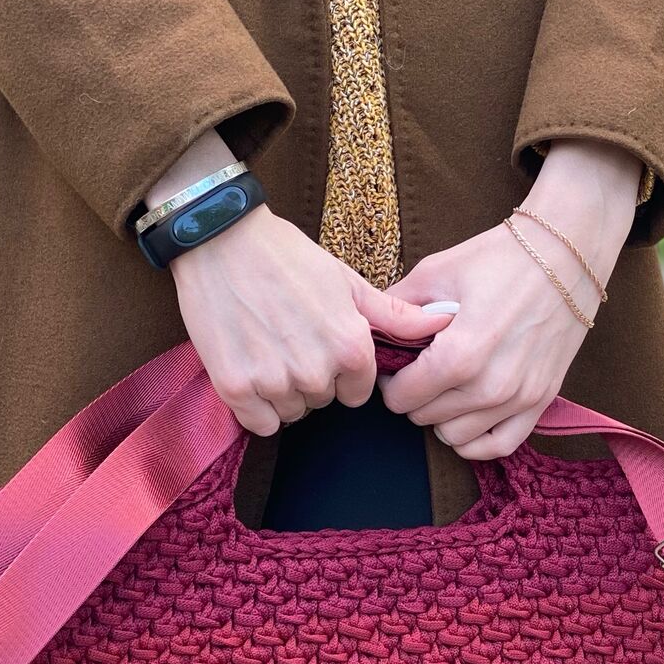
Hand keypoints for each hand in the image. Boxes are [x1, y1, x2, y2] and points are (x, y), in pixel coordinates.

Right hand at [147, 128, 453, 434]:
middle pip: (323, 401)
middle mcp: (316, 370)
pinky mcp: (236, 388)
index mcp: (351, 347)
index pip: (358, 393)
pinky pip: (260, 423)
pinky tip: (249, 368)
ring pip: (292, 412)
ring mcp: (274, 381)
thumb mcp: (347, 282)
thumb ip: (395, 315)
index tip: (320, 344)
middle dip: (311, 377)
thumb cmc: (286, 256)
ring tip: (266, 346)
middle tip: (288, 337)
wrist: (219, 240)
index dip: (341, 372)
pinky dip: (255, 406)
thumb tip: (445, 322)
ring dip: (282, 391)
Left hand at [376, 138, 645, 458]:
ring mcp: (520, 398)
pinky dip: (476, 441)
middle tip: (422, 370)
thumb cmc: (499, 257)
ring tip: (446, 387)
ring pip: (456, 437)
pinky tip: (466, 417)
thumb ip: (396, 308)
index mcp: (460, 356)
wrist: (565, 253)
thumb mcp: (436, 272)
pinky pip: (499, 446)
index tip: (398, 364)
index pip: (401, 398)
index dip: (390, 382)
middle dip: (415, 396)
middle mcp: (490, 387)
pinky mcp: (542, 400)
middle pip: (424, 418)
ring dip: (442, 417)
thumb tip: (370, 332)